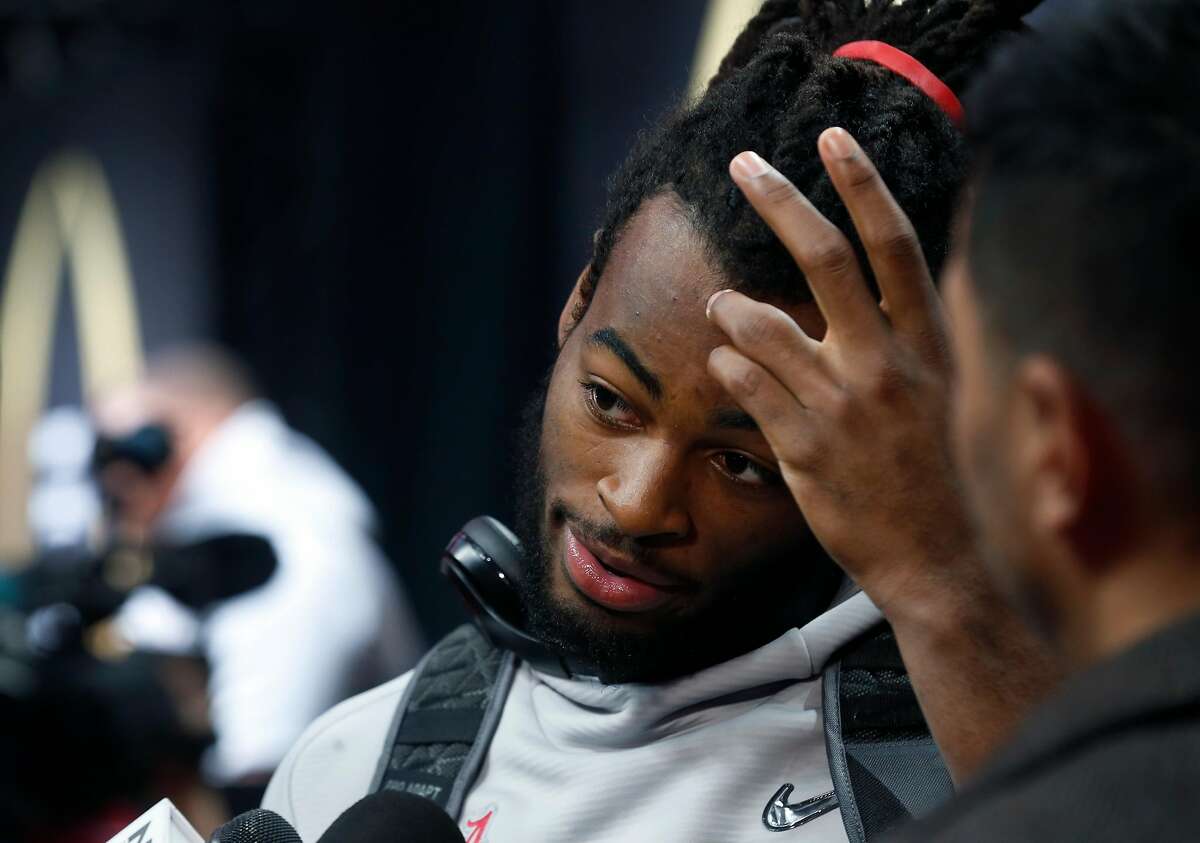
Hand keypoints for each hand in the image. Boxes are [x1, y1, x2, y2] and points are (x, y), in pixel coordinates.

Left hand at [708, 135, 1061, 782]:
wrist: (940, 560)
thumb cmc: (936, 471)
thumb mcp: (942, 391)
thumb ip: (906, 334)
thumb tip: (869, 279)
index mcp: (927, 343)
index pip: (894, 242)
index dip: (861, 182)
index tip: (832, 137)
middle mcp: (885, 363)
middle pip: (823, 259)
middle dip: (778, 200)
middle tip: (744, 164)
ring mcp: (842, 405)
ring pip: (762, 324)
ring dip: (730, 305)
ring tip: (721, 304)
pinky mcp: (803, 448)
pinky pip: (744, 386)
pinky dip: (726, 365)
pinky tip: (726, 367)